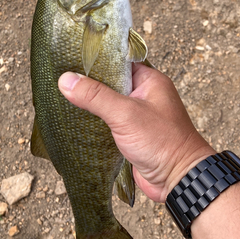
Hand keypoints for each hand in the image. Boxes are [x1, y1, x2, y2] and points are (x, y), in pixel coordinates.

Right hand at [58, 63, 214, 201]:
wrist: (178, 180)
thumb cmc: (162, 142)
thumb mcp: (125, 114)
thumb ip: (96, 96)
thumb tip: (66, 80)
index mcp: (150, 81)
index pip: (118, 62)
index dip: (95, 60)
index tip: (70, 58)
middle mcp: (145, 95)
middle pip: (110, 82)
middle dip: (89, 83)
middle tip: (61, 77)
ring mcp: (138, 115)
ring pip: (108, 103)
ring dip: (91, 104)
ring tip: (63, 96)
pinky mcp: (131, 133)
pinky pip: (109, 121)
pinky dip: (96, 121)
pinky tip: (77, 119)